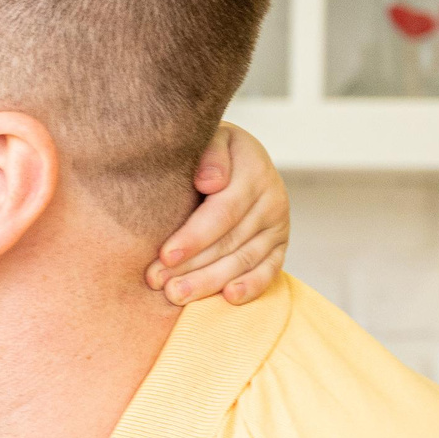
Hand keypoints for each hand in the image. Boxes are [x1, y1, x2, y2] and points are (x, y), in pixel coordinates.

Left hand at [147, 123, 288, 305]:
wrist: (239, 156)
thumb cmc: (211, 152)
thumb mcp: (212, 138)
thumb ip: (210, 156)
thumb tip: (209, 182)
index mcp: (253, 172)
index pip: (223, 211)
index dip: (195, 236)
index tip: (166, 255)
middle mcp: (272, 199)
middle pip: (230, 241)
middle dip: (193, 266)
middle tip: (158, 283)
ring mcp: (278, 225)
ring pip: (244, 260)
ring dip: (211, 282)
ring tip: (177, 295)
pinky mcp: (280, 245)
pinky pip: (269, 270)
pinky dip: (251, 286)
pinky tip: (229, 298)